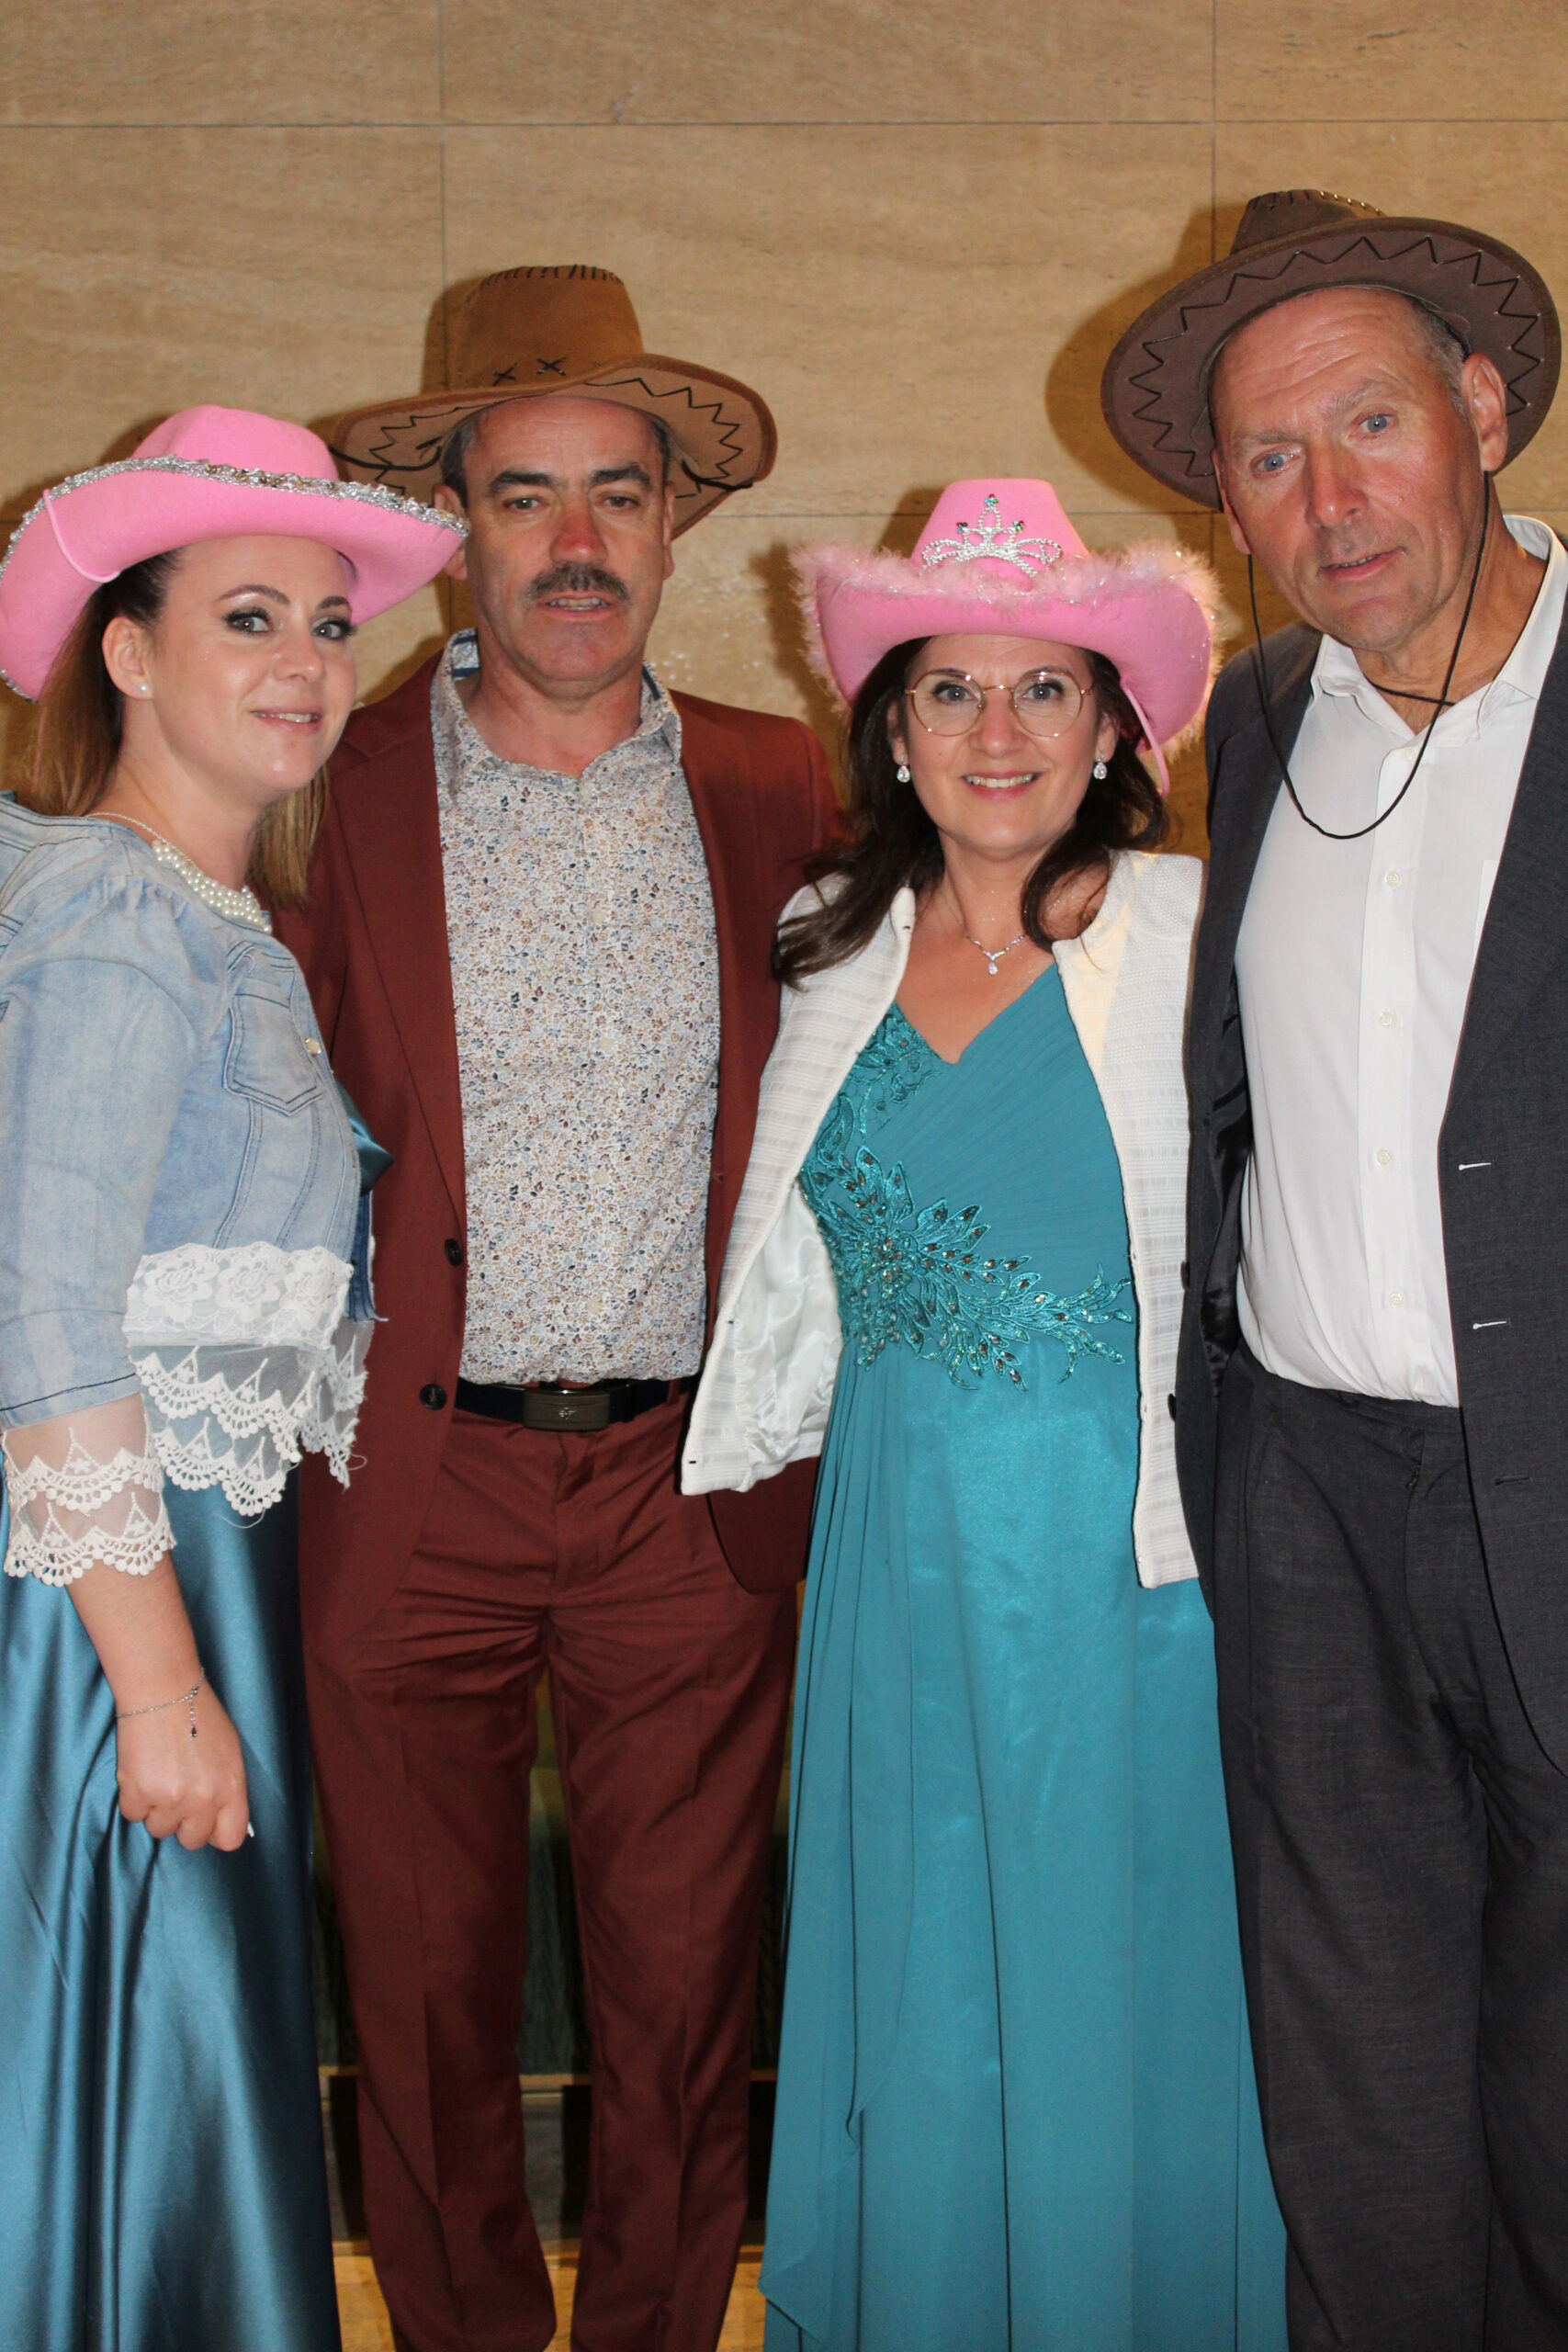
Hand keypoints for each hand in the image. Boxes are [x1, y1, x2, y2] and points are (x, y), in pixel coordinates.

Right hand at [114, 1678, 249, 1850]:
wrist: (163, 1690)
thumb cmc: (198, 1715)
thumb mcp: (230, 1752)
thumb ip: (228, 1789)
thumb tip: (222, 1819)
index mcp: (231, 1788)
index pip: (229, 1838)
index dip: (215, 1832)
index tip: (206, 1823)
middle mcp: (203, 1799)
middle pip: (191, 1840)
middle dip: (183, 1821)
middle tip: (177, 1791)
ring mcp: (169, 1799)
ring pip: (159, 1829)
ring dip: (156, 1808)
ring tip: (159, 1774)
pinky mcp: (137, 1793)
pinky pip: (133, 1815)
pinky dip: (134, 1798)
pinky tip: (142, 1770)